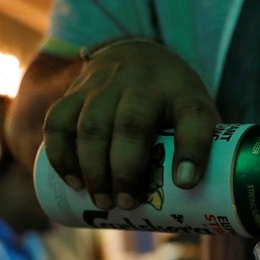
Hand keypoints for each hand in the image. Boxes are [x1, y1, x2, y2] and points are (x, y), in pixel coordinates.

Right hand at [43, 39, 218, 209]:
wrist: (139, 54)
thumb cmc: (174, 101)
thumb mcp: (197, 114)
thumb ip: (201, 148)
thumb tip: (197, 205)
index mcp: (183, 92)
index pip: (195, 116)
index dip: (192, 150)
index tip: (186, 183)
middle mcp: (143, 82)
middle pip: (132, 124)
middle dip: (127, 170)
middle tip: (128, 204)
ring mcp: (106, 84)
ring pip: (92, 124)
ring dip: (93, 167)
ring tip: (102, 201)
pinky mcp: (75, 90)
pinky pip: (58, 121)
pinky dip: (61, 154)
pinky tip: (73, 182)